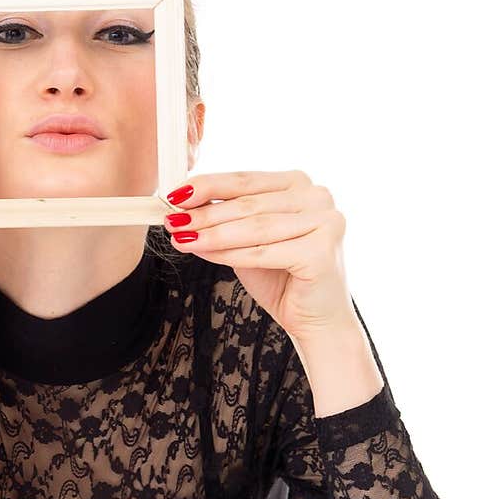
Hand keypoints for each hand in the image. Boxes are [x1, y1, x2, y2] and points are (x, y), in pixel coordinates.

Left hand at [163, 170, 357, 339]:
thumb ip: (225, 219)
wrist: (315, 318)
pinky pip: (263, 252)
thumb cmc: (283, 278)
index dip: (208, 186)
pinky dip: (229, 254)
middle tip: (172, 221)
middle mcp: (318, 196)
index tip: (175, 195)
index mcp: (300, 184)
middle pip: (248, 203)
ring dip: (211, 234)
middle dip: (204, 213)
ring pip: (254, 228)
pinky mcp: (322, 251)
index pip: (246, 179)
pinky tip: (203, 253)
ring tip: (180, 238)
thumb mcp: (247, 240)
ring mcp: (326, 222)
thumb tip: (183, 206)